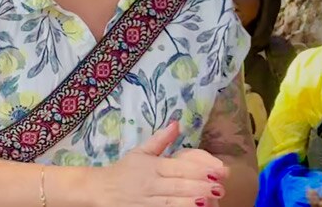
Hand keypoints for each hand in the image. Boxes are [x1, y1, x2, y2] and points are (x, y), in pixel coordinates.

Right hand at [93, 123, 226, 206]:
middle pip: (178, 186)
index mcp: (151, 166)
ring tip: (211, 200)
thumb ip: (160, 139)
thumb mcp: (140, 152)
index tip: (219, 172)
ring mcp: (147, 201)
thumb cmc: (124, 171)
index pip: (178, 168)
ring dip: (192, 201)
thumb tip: (177, 122)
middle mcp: (150, 184)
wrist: (100, 190)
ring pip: (173, 202)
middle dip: (200, 187)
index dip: (199, 171)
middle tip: (221, 188)